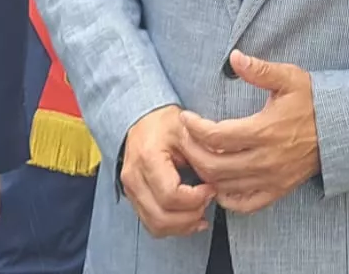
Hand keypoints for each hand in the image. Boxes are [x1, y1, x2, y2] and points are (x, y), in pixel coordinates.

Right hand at [120, 106, 214, 237]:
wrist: (143, 122)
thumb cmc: (165, 125)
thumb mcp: (188, 129)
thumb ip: (203, 152)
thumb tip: (217, 177)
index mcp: (148, 158)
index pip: (171, 195)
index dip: (196, 198)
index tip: (210, 188)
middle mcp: (134, 178)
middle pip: (162, 216)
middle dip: (191, 216)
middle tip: (207, 201)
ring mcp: (131, 191)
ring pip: (156, 226)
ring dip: (182, 226)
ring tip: (200, 211)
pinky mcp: (134, 199)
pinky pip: (152, 225)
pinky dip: (173, 227)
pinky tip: (189, 218)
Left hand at [178, 52, 320, 214]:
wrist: (340, 129)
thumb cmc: (312, 101)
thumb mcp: (289, 78)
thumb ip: (259, 70)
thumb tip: (234, 57)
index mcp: (264, 131)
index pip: (215, 136)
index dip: (193, 128)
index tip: (185, 118)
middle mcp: (265, 160)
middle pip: (213, 166)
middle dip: (191, 152)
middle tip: (184, 138)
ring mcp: (271, 179)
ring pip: (224, 185)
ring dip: (205, 173)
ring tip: (197, 155)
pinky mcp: (277, 190)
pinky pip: (244, 204)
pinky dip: (226, 197)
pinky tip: (219, 182)